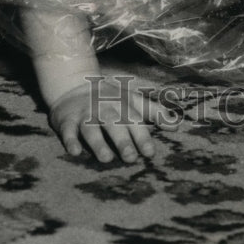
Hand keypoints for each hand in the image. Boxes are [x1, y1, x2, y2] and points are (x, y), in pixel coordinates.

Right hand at [47, 71, 178, 163]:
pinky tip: (74, 151)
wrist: (74, 85)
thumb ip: (154, 112)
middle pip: (114, 123)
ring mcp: (84, 114)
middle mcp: (103, 108)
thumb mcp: (132, 100)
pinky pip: (67, 130)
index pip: (133, 120)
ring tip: (106, 158)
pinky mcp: (66, 120)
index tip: (150, 153)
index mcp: (121, 104)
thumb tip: (177, 125)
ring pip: (91, 128)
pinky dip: (70, 140)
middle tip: (131, 158)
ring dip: (98, 142)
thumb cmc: (110, 97)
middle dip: (122, 140)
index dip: (142, 136)